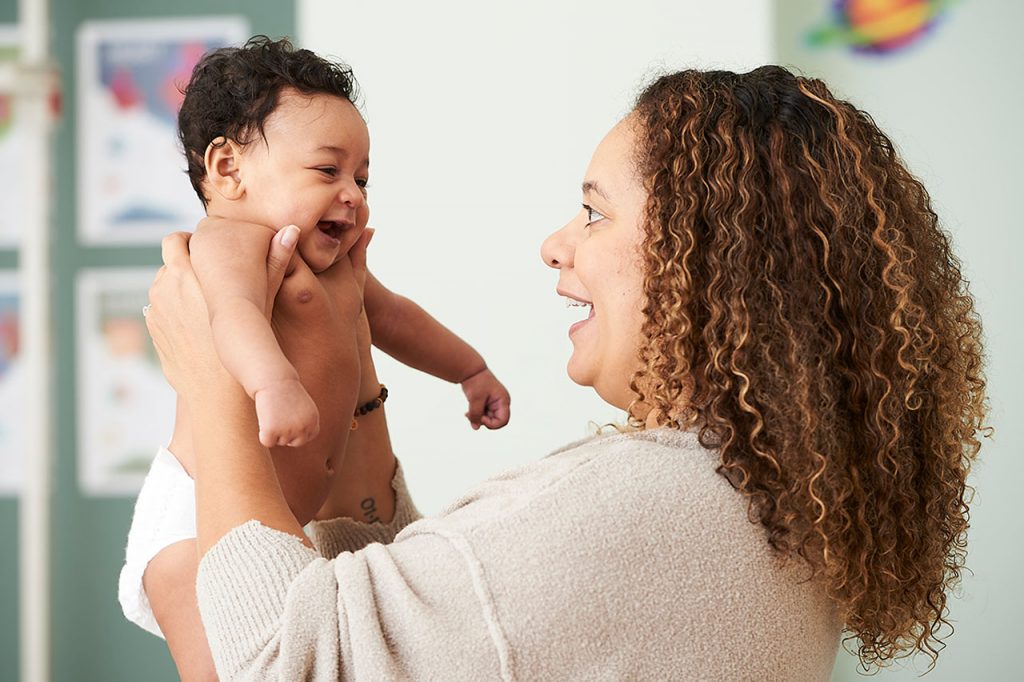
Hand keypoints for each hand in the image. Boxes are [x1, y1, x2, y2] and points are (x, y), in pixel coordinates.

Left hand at [147, 226, 299, 405]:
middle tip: (207, 271)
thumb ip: (274, 263)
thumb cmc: (246, 346)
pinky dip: (174, 308)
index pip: (178, 240)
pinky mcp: (153, 328)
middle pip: (167, 258)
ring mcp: (156, 308)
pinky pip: (160, 307)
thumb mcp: (263, 301)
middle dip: (184, 260)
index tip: (209, 252)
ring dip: (178, 284)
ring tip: (204, 299)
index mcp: (187, 274)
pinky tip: (196, 322)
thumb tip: (289, 231)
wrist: (219, 393)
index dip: (193, 243)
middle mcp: (165, 287)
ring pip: (163, 283)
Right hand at [254, 378, 319, 446]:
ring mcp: (288, 430)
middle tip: (279, 417)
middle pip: (295, 443)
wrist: (272, 380)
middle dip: (287, 434)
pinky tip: (264, 419)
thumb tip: (297, 441)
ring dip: (275, 431)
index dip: (297, 431)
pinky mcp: (271, 431)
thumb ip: (304, 422)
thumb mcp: (303, 406)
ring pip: (280, 442)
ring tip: (273, 413)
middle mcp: (303, 427)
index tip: (288, 420)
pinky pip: (267, 442)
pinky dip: (263, 434)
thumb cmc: (285, 390)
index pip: (307, 437)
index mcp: (313, 421)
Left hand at [461, 368, 510, 429]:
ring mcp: (494, 404)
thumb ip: (476, 414)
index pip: (503, 420)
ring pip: (488, 419)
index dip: (492, 424)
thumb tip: (475, 428)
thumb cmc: (476, 381)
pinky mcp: (487, 404)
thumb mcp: (475, 399)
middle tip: (471, 416)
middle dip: (483, 421)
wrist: (470, 370)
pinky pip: (483, 415)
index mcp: (503, 400)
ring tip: (467, 413)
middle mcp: (501, 403)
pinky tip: (467, 413)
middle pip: (495, 421)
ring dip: (478, 418)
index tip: (480, 418)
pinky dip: (476, 415)